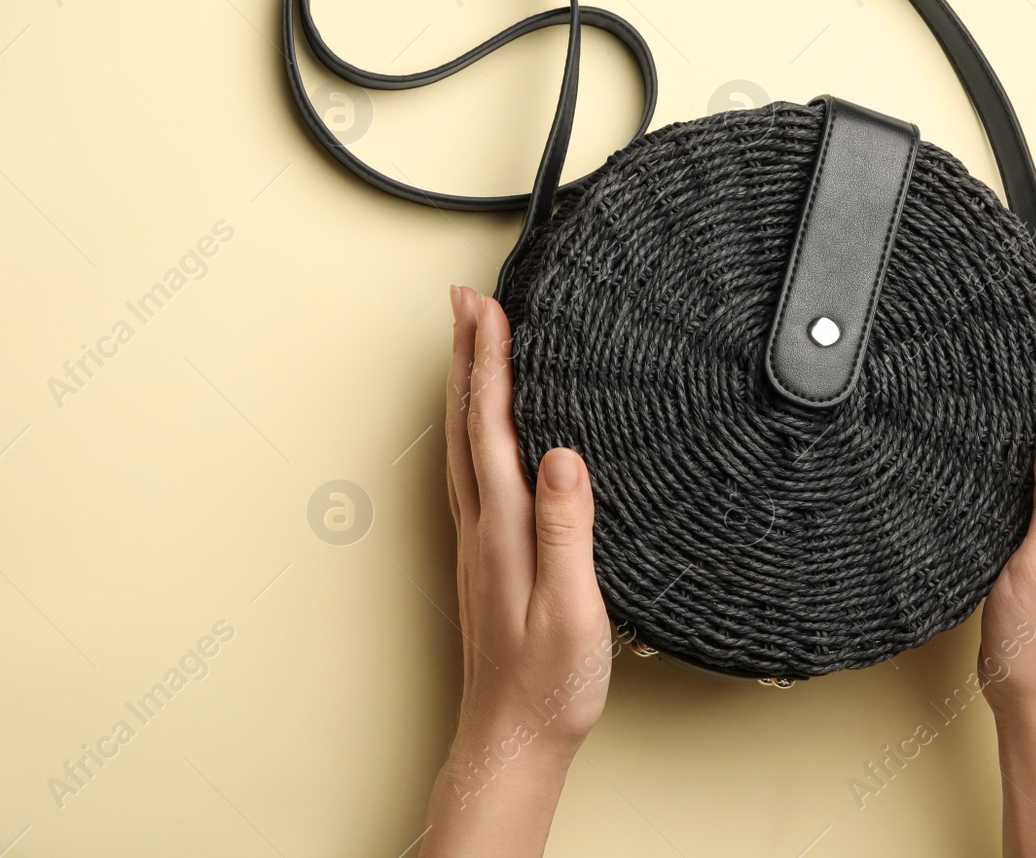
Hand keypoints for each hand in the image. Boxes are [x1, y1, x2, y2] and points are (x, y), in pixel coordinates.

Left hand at [421, 287, 612, 857]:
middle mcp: (481, 525)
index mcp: (503, 528)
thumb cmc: (547, 683)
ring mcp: (477, 539)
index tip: (488, 308)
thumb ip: (568, 531)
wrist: (511, 737)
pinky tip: (480, 424)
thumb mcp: (573, 609)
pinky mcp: (484, 554)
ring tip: (470, 341)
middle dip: (467, 353)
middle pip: (465, 421)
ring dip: (464, 383)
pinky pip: (470, 468)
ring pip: (462, 442)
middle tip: (467, 299)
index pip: (492, 427)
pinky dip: (471, 425)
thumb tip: (564, 456)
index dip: (491, 362)